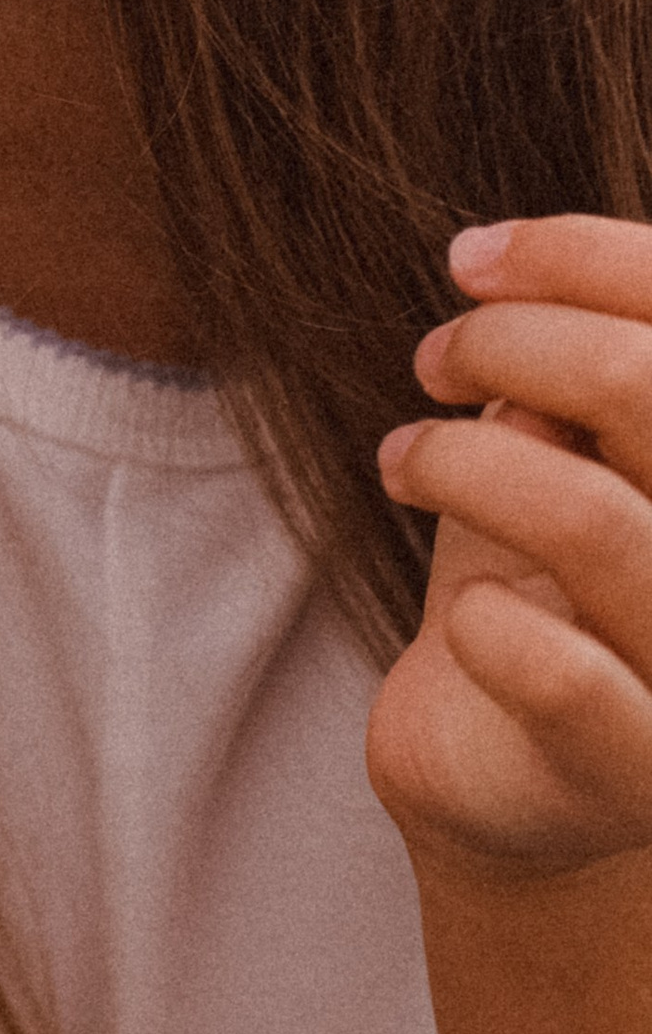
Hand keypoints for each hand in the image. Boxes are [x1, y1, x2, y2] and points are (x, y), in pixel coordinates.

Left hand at [370, 215, 651, 877]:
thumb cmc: (545, 582)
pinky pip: (561, 674)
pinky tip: (467, 617)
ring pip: (591, 520)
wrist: (508, 776)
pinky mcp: (638, 778)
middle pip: (647, 387)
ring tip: (406, 461)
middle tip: (433, 358)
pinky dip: (486, 623)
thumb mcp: (565, 448)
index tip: (470, 260)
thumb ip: (583, 371)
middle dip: (512, 342)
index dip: (582, 255)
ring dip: (464, 464)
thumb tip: (518, 277)